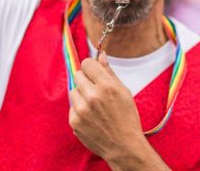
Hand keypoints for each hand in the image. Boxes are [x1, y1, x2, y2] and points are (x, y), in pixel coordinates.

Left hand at [69, 52, 167, 168]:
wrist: (123, 145)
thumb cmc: (126, 117)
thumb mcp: (123, 91)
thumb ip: (109, 72)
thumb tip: (100, 54)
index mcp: (106, 87)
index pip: (87, 63)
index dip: (92, 67)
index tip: (95, 73)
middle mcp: (92, 97)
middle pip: (78, 75)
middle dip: (86, 80)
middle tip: (96, 90)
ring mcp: (81, 110)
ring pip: (73, 90)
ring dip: (81, 94)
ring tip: (94, 105)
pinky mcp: (74, 121)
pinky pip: (72, 106)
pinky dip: (79, 109)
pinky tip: (91, 116)